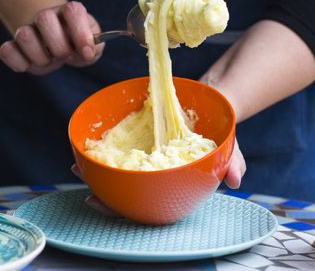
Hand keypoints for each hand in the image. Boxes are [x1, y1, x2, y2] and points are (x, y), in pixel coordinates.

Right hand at [0, 1, 103, 74]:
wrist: (59, 48)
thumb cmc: (77, 45)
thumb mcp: (93, 46)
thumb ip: (95, 47)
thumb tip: (88, 51)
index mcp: (69, 12)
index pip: (73, 10)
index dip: (81, 34)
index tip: (86, 52)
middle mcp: (46, 16)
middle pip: (44, 19)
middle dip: (59, 47)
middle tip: (65, 55)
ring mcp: (28, 29)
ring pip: (23, 35)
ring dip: (40, 57)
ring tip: (49, 60)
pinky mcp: (14, 46)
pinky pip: (6, 51)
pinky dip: (18, 62)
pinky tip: (29, 65)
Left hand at [71, 141, 245, 216]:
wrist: (212, 106)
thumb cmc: (217, 134)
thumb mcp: (228, 148)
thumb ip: (231, 163)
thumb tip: (235, 181)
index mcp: (171, 183)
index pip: (145, 204)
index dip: (122, 209)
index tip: (100, 203)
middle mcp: (155, 174)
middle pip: (125, 192)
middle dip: (103, 192)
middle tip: (86, 189)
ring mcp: (145, 157)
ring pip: (117, 171)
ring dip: (96, 170)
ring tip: (79, 165)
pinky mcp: (140, 139)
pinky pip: (119, 147)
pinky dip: (104, 148)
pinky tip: (89, 145)